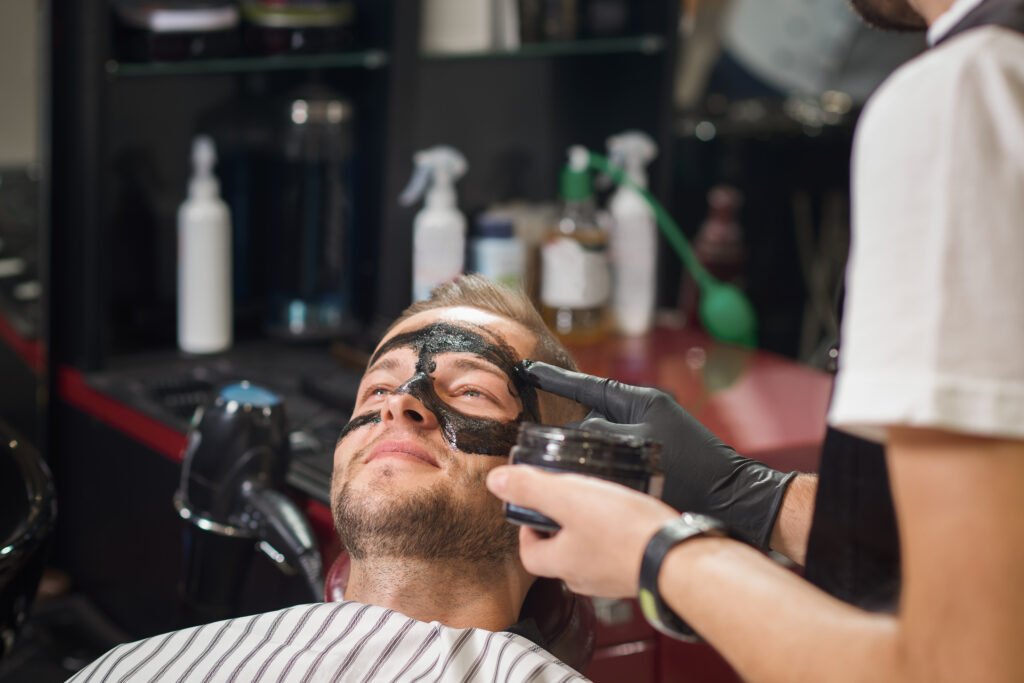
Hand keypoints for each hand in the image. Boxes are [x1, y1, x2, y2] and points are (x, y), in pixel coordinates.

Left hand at [487, 465, 678, 597]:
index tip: (535, 506)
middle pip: (558, 553)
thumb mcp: (568, 498)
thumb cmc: (624, 531)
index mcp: (560, 563)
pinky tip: (629, 517)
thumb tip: (495, 481)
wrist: (677, 557)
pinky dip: (616, 537)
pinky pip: (617, 555)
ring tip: (600, 503)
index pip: (528, 553)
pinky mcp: (636, 573)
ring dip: (589, 531)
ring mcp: (611, 579)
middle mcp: (583, 578)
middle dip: (560, 526)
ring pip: (589, 554)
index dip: (527, 529)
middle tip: (569, 499)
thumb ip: (530, 488)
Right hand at [520, 361, 795, 549]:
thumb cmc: (693, 474)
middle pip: (589, 414)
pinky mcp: (651, 459)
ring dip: (581, 451)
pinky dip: (597, 466)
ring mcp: (647, 436)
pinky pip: (613, 456)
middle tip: (533, 438)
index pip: (587, 386)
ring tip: (554, 465)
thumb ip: (599, 437)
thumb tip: (570, 437)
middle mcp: (642, 414)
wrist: (733, 501)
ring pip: (599, 438)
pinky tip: (583, 482)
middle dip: (564, 426)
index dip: (554, 379)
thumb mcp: (638, 449)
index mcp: (640, 402)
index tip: (526, 370)